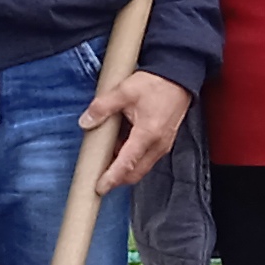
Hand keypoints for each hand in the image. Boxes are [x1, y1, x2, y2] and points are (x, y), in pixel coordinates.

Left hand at [88, 69, 191, 193]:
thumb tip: (86, 122)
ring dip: (125, 167)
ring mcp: (163, 144)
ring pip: (142, 166)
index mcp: (147, 134)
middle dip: (118, 179)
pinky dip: (133, 158)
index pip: (127, 164)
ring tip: (106, 158)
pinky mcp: (165, 141)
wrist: (179, 76)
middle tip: (99, 179)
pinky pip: (147, 157)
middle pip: (136, 172)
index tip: (99, 188)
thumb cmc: (155, 83)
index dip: (112, 178)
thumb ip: (102, 107)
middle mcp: (158, 144)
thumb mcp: (124, 91)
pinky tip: (120, 146)